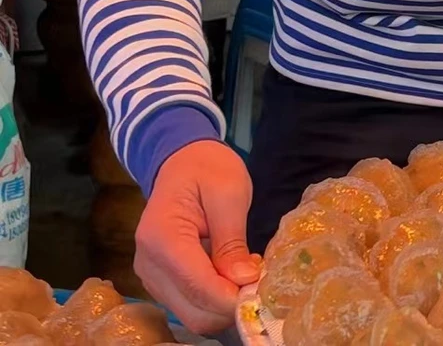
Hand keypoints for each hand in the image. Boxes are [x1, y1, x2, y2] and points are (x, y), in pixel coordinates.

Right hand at [134, 140, 260, 333]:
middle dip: (229, 304)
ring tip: (248, 273)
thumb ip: (233, 239)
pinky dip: (214, 299)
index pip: (196, 284)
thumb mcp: (229, 192)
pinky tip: (232, 273)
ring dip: (223, 304)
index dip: (230, 297)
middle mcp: (148, 263)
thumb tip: (244, 281)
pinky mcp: (160, 281)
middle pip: (192, 309)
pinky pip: (189, 304)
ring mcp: (151, 275)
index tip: (262, 293)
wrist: (183, 160)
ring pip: (191, 313)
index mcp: (161, 235)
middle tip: (261, 282)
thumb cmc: (208, 168)